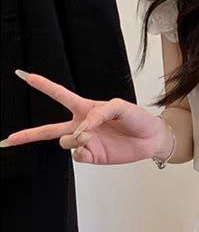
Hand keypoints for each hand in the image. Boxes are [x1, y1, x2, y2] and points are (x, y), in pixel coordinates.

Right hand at [1, 71, 171, 164]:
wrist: (151, 138)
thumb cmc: (137, 118)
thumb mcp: (120, 106)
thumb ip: (100, 113)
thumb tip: (83, 128)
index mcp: (85, 108)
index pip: (59, 94)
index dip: (42, 84)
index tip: (23, 75)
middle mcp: (81, 126)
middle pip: (48, 129)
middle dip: (27, 135)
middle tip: (8, 139)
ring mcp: (86, 142)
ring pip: (64, 142)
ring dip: (73, 138)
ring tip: (89, 136)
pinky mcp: (93, 156)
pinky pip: (77, 156)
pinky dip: (81, 151)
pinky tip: (91, 147)